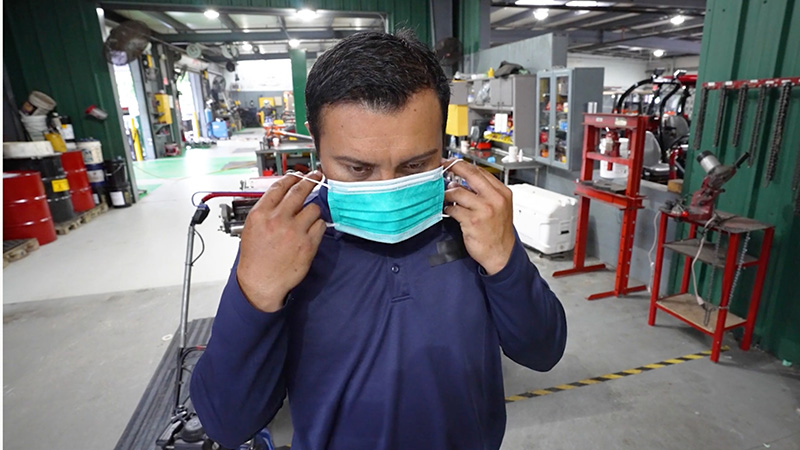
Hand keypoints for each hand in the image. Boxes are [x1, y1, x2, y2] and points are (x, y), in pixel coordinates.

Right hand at [236, 171, 326, 311]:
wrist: (261, 282)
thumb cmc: (255, 258)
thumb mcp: (252, 228)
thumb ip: (266, 210)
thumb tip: (283, 195)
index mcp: (261, 214)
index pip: (280, 187)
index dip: (292, 178)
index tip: (298, 175)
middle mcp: (278, 220)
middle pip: (300, 191)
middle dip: (310, 180)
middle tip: (316, 177)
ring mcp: (295, 231)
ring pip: (313, 208)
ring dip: (313, 210)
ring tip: (308, 217)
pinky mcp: (308, 244)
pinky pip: (321, 225)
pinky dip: (318, 226)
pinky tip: (312, 230)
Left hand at [443, 160, 515, 274]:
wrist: (502, 253)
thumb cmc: (498, 232)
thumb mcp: (499, 207)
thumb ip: (484, 193)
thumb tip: (461, 182)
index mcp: (502, 192)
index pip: (480, 171)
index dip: (464, 165)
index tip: (453, 162)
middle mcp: (494, 199)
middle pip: (470, 174)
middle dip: (453, 167)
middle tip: (443, 166)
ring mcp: (484, 210)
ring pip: (458, 192)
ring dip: (448, 193)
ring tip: (446, 197)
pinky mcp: (472, 221)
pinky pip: (454, 209)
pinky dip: (448, 209)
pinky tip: (449, 210)